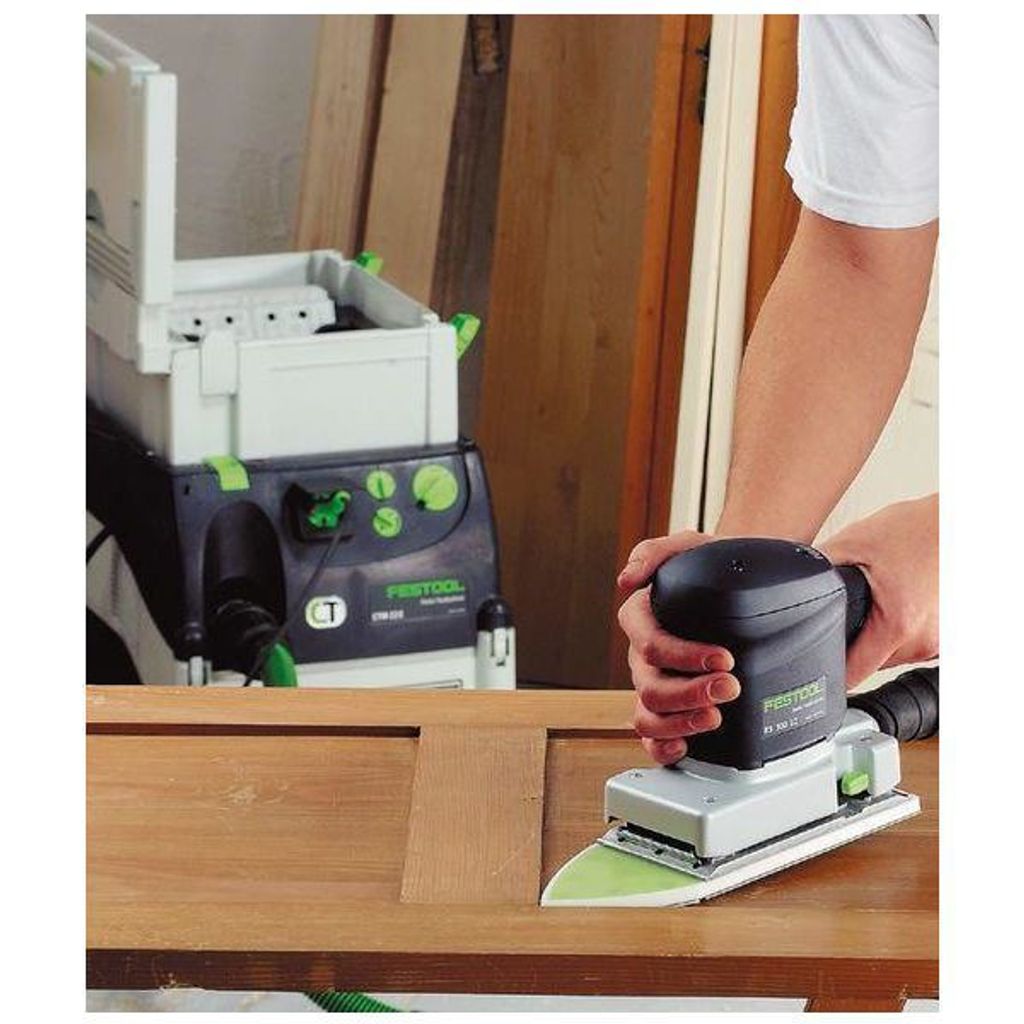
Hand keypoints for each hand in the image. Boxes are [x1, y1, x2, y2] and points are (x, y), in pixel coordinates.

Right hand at [617, 531, 741, 764]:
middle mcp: (644, 656)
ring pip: (648, 716)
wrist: (748, 583)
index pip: (650, 644)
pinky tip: (684, 747)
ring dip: (680, 722)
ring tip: (715, 717)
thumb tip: (627, 578)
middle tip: (730, 687)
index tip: (724, 656)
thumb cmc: (716, 565)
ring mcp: (655, 683)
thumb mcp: (689, 546)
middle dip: (690, 692)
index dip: (683, 655)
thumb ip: (657, 552)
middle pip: (651, 686)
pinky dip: (662, 747)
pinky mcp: (672, 707)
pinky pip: (652, 736)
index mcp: (642, 619)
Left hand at [819, 494, 937, 685]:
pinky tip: (899, 601)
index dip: (828, 670)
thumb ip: (819, 567)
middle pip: (872, 663)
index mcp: (898, 625)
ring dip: (880, 635)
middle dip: (855, 641)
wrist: (956, 524)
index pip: (854, 673)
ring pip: (893, 654)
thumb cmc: (916, 529)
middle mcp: (923, 641)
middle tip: (854, 609)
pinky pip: (912, 643)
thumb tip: (791, 580)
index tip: (814, 666)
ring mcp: (939, 641)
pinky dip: (900, 628)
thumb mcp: (854, 542)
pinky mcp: (947, 634)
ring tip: (882, 599)